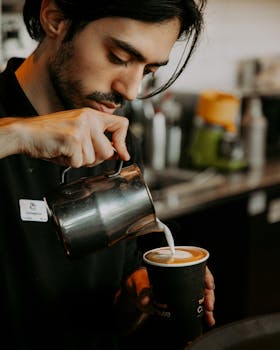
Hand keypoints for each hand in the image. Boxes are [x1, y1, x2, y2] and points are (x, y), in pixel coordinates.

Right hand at [0, 107, 129, 165]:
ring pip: (93, 159)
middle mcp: (89, 119)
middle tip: (77, 152)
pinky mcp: (73, 139)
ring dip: (79, 160)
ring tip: (66, 150)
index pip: (121, 124)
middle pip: (108, 151)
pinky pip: (79, 162)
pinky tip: (60, 152)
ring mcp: (81, 128)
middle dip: (93, 158)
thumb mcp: (79, 134)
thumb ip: (98, 141)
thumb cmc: (50, 135)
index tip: (122, 154)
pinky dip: (69, 162)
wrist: (26, 133)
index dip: (123, 142)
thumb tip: (118, 153)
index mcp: (91, 115)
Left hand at [119, 265, 215, 326]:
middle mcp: (182, 275)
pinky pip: (197, 303)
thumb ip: (143, 292)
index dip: (205, 274)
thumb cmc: (140, 281)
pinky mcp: (183, 298)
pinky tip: (207, 319)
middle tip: (209, 305)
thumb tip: (146, 299)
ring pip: (202, 293)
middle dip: (209, 294)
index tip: (209, 285)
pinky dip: (203, 311)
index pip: (196, 265)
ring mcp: (183, 287)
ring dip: (208, 304)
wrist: (136, 291)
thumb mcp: (140, 284)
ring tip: (209, 316)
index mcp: (174, 266)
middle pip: (202, 281)